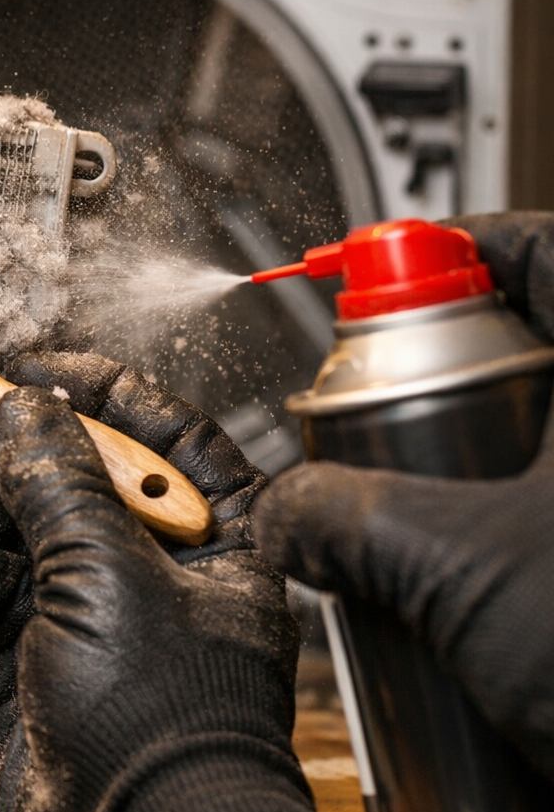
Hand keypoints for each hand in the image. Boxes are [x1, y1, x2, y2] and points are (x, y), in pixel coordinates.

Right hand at [0, 352, 336, 811]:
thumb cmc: (162, 718)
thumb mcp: (108, 572)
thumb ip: (60, 480)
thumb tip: (26, 408)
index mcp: (216, 535)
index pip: (161, 431)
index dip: (97, 390)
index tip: (31, 368)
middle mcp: (156, 564)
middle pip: (71, 473)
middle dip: (2, 451)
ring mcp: (92, 607)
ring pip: (17, 526)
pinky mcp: (37, 647)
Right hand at [252, 211, 553, 781]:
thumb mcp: (457, 566)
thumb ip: (341, 515)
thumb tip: (284, 509)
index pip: (543, 248)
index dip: (459, 245)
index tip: (395, 264)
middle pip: (545, 342)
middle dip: (461, 364)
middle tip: (401, 396)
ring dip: (495, 447)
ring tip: (441, 496)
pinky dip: (528, 507)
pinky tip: (490, 564)